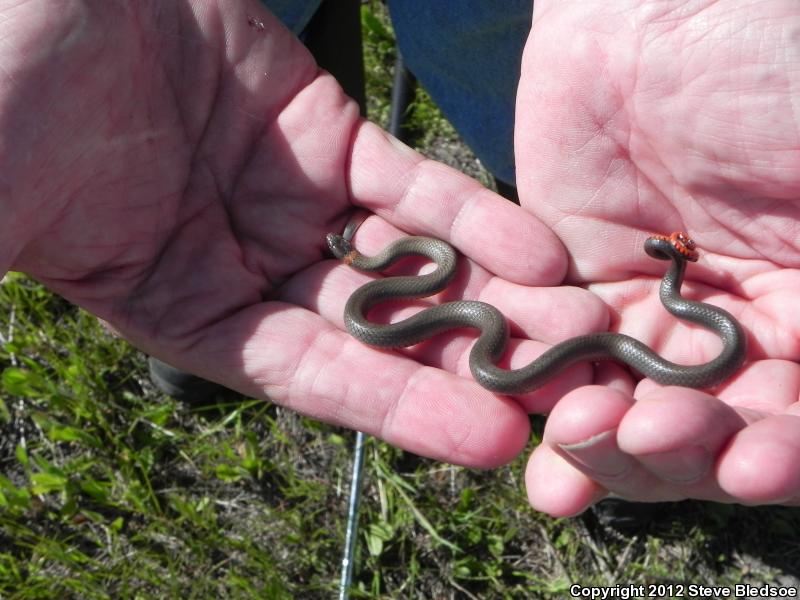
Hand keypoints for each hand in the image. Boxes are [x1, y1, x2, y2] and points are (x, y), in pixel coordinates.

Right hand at [0, 0, 585, 467]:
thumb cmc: (13, 96)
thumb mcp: (20, 208)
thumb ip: (51, 269)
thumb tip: (37, 314)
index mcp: (189, 308)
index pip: (309, 376)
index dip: (396, 410)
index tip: (484, 443)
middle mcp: (253, 265)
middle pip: (380, 327)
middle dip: (469, 359)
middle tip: (563, 391)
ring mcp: (297, 200)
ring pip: (410, 260)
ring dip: (494, 294)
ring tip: (576, 327)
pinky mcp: (331, 134)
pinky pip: (411, 184)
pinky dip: (471, 214)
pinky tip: (536, 249)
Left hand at [515, 0, 799, 513]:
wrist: (660, 13)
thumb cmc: (777, 76)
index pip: (796, 424)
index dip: (781, 458)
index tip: (755, 464)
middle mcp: (733, 339)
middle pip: (710, 439)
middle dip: (684, 455)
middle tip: (655, 438)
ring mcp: (648, 321)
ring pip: (629, 420)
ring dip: (610, 450)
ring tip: (584, 438)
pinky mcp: (572, 296)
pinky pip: (560, 369)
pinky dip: (552, 413)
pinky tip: (548, 471)